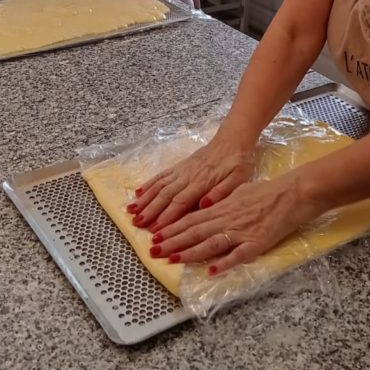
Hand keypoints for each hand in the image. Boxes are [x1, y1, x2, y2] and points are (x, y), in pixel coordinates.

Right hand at [127, 136, 254, 229]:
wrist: (232, 140)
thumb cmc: (237, 163)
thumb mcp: (239, 179)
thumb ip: (222, 192)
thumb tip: (204, 204)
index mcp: (203, 182)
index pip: (181, 201)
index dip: (167, 216)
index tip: (155, 229)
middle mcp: (188, 176)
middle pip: (166, 195)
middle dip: (150, 210)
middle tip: (136, 224)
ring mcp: (182, 170)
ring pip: (160, 185)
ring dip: (145, 198)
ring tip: (131, 211)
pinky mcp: (180, 166)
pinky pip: (162, 175)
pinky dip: (149, 184)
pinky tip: (138, 193)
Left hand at [147, 173, 318, 274]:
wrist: (292, 193)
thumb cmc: (267, 191)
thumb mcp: (239, 190)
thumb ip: (220, 200)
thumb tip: (204, 205)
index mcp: (222, 206)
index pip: (192, 218)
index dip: (172, 228)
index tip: (156, 235)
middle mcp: (227, 219)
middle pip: (195, 231)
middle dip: (173, 241)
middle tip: (153, 251)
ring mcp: (241, 231)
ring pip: (210, 243)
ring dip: (190, 252)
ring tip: (172, 259)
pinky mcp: (256, 243)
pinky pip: (238, 255)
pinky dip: (224, 263)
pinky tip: (211, 271)